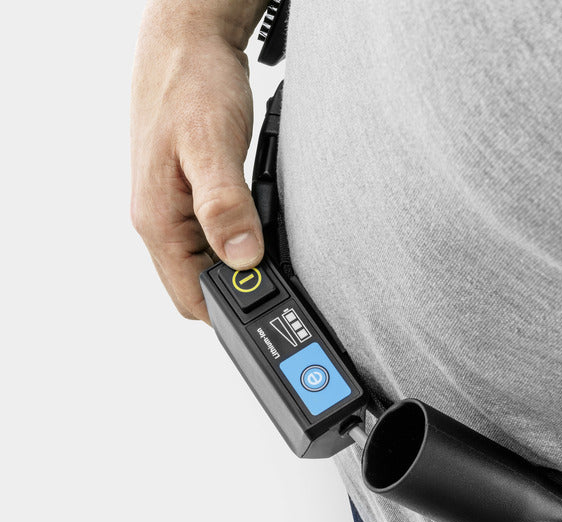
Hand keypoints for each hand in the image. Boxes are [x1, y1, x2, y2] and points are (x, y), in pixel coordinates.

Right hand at [130, 1, 267, 321]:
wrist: (186, 43)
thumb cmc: (191, 83)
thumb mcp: (212, 145)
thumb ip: (224, 205)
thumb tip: (241, 258)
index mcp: (158, 220)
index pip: (190, 299)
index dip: (230, 312)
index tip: (269, 305)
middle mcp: (160, 222)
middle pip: (198, 288)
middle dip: (238, 292)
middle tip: (277, 279)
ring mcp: (173, 212)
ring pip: (205, 266)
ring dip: (237, 268)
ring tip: (270, 252)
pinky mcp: (187, 199)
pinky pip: (210, 240)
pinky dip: (236, 244)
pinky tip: (256, 229)